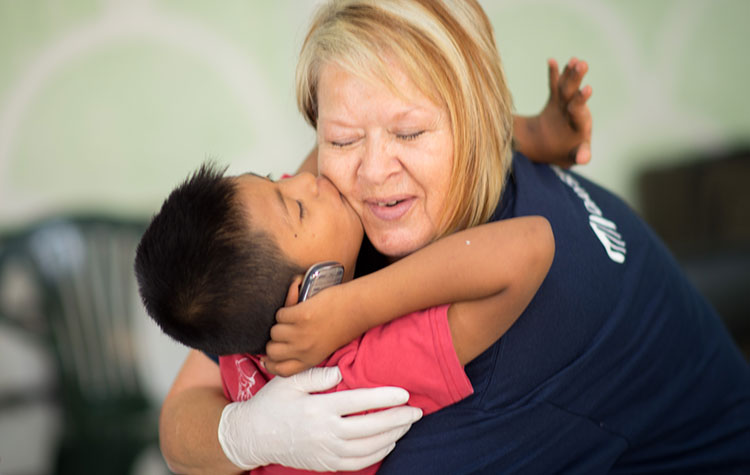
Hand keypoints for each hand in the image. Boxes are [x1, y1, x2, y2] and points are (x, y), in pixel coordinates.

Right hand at [218, 366, 422, 471]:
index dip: (384, 397)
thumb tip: (341, 373)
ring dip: (392, 436)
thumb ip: (316, 375)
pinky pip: (358, 462)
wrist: (252, 436)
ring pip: (368, 447)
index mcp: (317, 408)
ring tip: (407, 425)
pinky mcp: (326, 463)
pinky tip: (389, 443)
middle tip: (416, 411)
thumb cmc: (272, 403)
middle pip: (370, 427)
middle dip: (397, 419)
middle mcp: (324, 432)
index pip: (359, 402)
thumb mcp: (289, 382)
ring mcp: (326, 451)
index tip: (404, 393)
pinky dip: (378, 454)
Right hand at [265, 281, 363, 376]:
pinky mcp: (300, 315)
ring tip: (294, 318)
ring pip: (274, 331)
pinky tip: (299, 307)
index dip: (270, 364)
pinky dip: (286, 309)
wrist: (358, 309)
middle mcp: (304, 350)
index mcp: (311, 360)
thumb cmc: (344, 325)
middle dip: (274, 341)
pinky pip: (280, 314)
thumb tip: (281, 351)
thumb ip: (306, 352)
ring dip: (280, 323)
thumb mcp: (324, 347)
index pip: (281, 371)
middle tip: (282, 333)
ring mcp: (301, 333)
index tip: (267, 357)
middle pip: (271, 351)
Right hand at [519, 57, 592, 166]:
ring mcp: (565, 104)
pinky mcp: (556, 100)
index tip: (587, 88)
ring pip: (567, 87)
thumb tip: (583, 159)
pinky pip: (554, 85)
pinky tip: (552, 60)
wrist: (557, 147)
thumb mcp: (574, 156)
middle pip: (574, 93)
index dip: (582, 100)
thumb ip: (581, 155)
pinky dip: (554, 74)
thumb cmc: (568, 153)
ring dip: (570, 73)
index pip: (580, 110)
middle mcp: (574, 110)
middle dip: (577, 80)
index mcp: (580, 123)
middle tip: (582, 64)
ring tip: (574, 59)